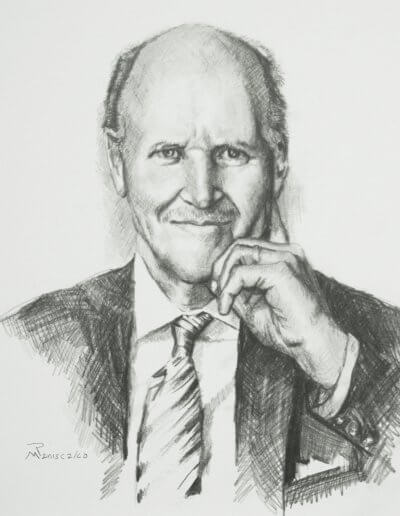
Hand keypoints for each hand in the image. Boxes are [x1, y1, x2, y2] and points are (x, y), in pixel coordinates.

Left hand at [211, 239, 347, 387]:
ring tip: (223, 301)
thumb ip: (238, 289)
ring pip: (238, 253)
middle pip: (240, 245)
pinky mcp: (281, 270)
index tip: (218, 289)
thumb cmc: (290, 330)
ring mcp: (286, 258)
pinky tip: (227, 306)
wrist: (314, 345)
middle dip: (220, 268)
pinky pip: (241, 273)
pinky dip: (228, 290)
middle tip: (216, 292)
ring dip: (223, 279)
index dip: (225, 265)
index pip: (246, 247)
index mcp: (284, 257)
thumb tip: (217, 283)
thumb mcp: (254, 306)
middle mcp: (287, 252)